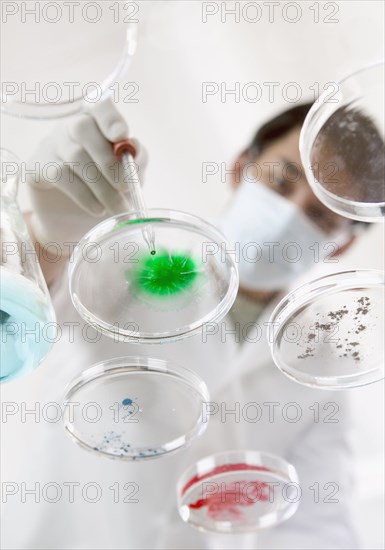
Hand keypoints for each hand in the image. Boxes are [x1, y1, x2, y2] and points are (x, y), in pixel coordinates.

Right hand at [27, 97, 146, 247]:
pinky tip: (98, 209)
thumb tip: (135, 147)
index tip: (122, 135)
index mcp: (96, 123)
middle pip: (83, 127)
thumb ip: (135, 160)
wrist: (75, 221)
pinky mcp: (37, 167)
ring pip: (76, 156)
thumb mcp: (127, 176)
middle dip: (108, 159)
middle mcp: (69, 128)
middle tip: (124, 187)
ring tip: (118, 207)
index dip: (110, 118)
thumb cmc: (105, 192)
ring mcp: (50, 145)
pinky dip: (85, 195)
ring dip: (102, 187)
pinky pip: (61, 176)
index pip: (99, 106)